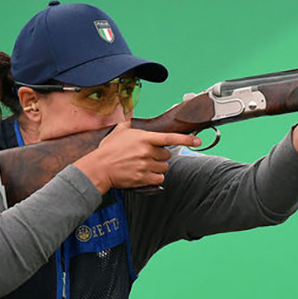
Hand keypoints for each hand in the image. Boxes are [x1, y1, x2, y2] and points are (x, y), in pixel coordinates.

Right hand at [76, 121, 201, 192]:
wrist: (99, 168)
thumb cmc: (108, 150)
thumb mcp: (118, 131)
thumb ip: (128, 124)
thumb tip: (130, 118)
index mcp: (144, 138)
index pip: (170, 138)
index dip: (186, 139)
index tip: (198, 141)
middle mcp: (147, 152)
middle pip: (167, 155)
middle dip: (160, 156)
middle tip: (147, 156)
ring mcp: (146, 166)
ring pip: (164, 168)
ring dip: (158, 167)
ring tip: (144, 165)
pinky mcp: (144, 178)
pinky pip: (159, 179)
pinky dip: (155, 178)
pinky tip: (146, 174)